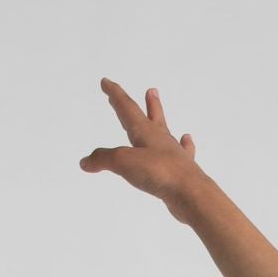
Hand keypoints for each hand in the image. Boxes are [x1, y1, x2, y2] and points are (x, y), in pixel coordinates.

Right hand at [78, 80, 207, 216]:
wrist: (192, 194)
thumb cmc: (158, 172)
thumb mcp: (123, 162)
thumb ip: (102, 159)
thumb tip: (86, 162)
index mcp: (145, 131)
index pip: (127, 108)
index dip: (115, 94)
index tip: (106, 82)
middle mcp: (161, 139)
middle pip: (151, 116)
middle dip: (146, 103)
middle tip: (150, 90)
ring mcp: (174, 154)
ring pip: (165, 131)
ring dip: (160, 117)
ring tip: (159, 108)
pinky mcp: (182, 171)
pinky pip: (183, 152)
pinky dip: (184, 145)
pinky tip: (186, 141)